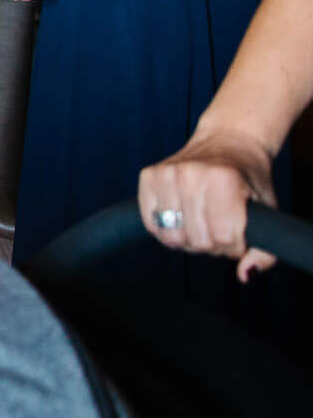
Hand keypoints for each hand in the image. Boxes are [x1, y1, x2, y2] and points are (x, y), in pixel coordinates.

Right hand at [139, 126, 279, 279]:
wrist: (228, 142)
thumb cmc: (249, 181)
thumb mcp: (269, 211)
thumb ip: (265, 251)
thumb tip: (244, 275)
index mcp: (223, 179)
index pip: (224, 237)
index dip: (236, 244)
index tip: (240, 230)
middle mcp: (190, 173)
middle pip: (198, 240)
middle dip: (213, 243)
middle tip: (220, 226)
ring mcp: (166, 173)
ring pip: (172, 237)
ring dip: (189, 239)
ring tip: (201, 223)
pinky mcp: (148, 176)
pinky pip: (151, 224)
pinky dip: (166, 230)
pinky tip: (182, 219)